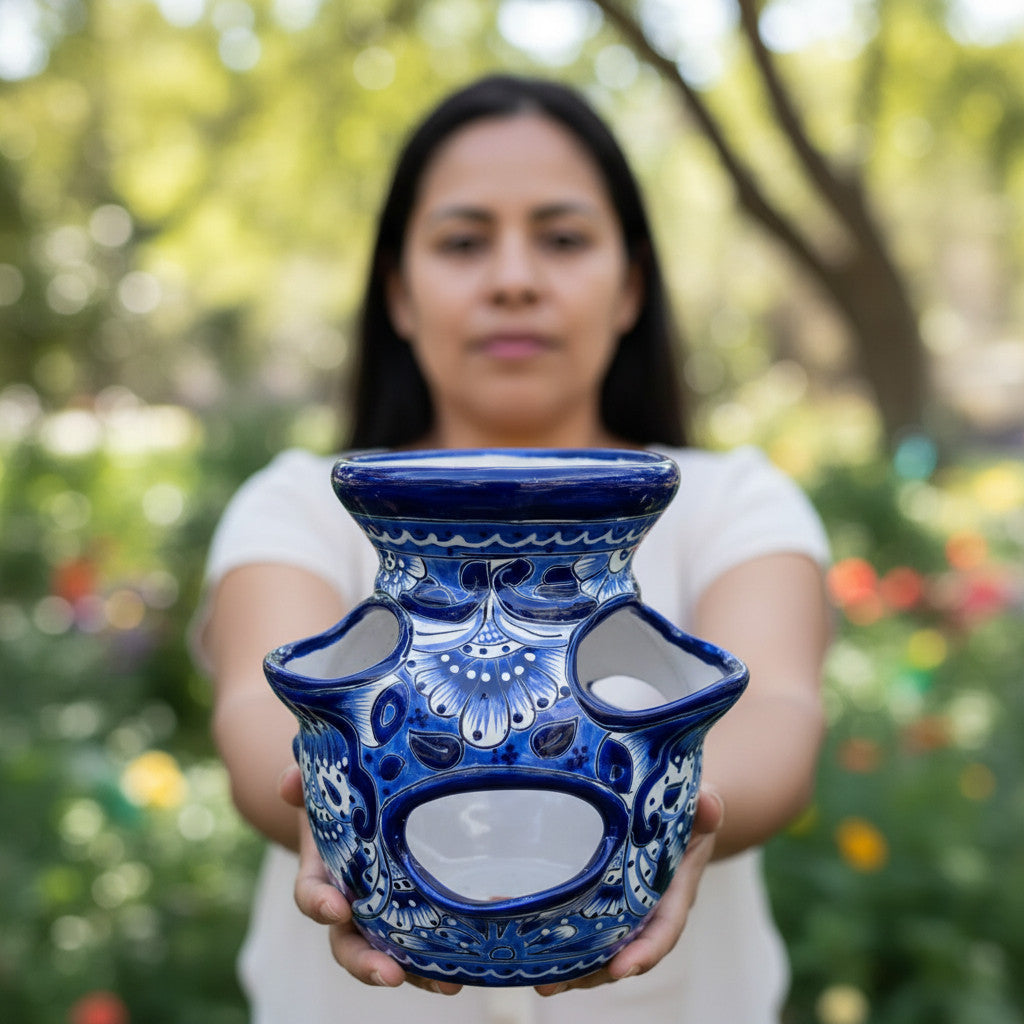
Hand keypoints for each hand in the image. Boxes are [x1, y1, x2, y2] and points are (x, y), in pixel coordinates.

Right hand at [279, 766, 463, 995]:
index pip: (311, 896)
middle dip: (367, 964)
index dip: (320, 905)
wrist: (362, 810)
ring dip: (417, 974)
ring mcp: (380, 916)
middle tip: (390, 975)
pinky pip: (424, 940)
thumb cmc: (339, 797)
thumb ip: (300, 783)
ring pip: (391, 954)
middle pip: (349, 945)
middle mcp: (349, 905)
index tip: (339, 907)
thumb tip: (291, 783)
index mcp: (321, 874)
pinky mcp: (411, 915)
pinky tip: (479, 950)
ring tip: (449, 985)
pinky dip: (448, 951)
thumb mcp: (321, 786)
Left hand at [534, 787, 724, 996]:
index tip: (621, 970)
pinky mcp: (597, 901)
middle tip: (550, 984)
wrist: (674, 814)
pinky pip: (577, 922)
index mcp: (674, 896)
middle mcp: (646, 912)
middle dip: (587, 973)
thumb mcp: (701, 809)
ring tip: (529, 973)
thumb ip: (706, 809)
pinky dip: (548, 930)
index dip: (643, 954)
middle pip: (619, 953)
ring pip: (594, 947)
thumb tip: (710, 804)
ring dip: (563, 963)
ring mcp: (621, 911)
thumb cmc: (688, 813)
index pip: (662, 932)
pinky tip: (513, 922)